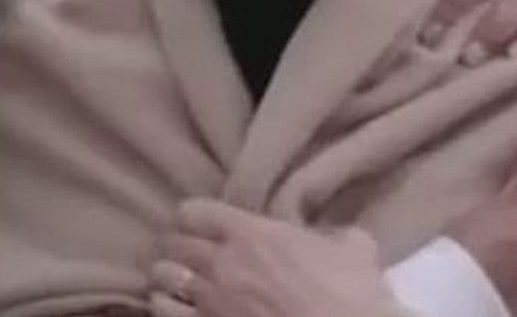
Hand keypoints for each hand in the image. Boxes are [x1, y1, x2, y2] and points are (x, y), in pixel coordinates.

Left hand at [150, 199, 402, 316]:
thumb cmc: (354, 295)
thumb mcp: (354, 248)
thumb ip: (333, 235)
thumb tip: (335, 236)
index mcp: (252, 233)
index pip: (195, 210)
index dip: (195, 217)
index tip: (202, 224)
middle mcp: (222, 262)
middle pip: (173, 243)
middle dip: (178, 246)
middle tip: (188, 252)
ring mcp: (211, 300)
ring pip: (162, 277)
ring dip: (167, 277)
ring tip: (176, 281)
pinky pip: (166, 312)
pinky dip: (166, 307)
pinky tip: (174, 307)